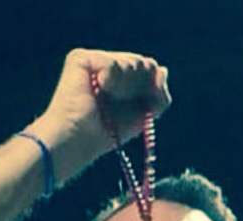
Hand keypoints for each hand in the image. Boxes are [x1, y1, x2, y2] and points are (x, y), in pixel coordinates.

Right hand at [29, 49, 170, 180]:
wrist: (79, 140)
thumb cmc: (107, 133)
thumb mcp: (142, 115)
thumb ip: (159, 95)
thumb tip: (163, 69)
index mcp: (122, 78)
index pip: (149, 69)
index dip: (153, 86)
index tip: (146, 106)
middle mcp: (108, 66)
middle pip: (143, 63)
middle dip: (140, 88)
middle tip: (121, 103)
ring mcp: (94, 60)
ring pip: (131, 62)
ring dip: (126, 87)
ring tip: (108, 100)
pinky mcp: (80, 58)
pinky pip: (112, 62)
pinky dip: (112, 80)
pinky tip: (100, 90)